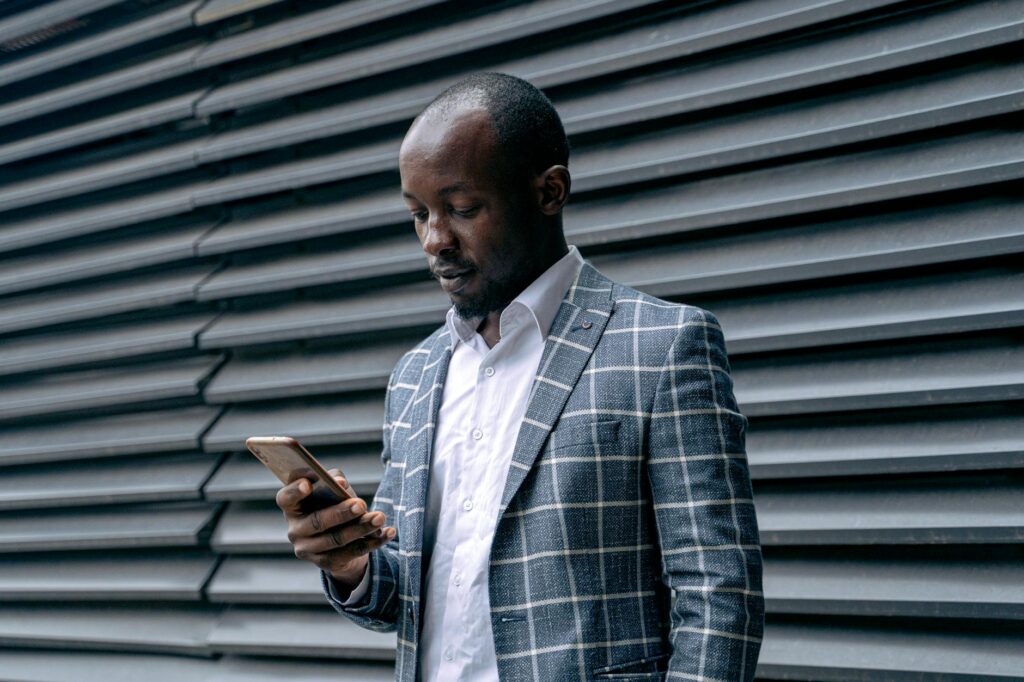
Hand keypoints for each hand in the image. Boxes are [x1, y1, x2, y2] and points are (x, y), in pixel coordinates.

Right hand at [276, 468, 395, 592]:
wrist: (338, 536)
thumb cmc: (332, 503)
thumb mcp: (331, 489)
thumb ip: (333, 480)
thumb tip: (338, 482)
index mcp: (292, 506)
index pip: (285, 498)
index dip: (294, 491)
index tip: (308, 484)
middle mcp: (295, 530)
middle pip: (317, 522)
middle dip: (340, 513)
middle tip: (360, 504)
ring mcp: (309, 549)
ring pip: (337, 540)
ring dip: (361, 528)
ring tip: (379, 517)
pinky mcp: (326, 563)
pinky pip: (351, 553)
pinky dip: (372, 542)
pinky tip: (388, 532)